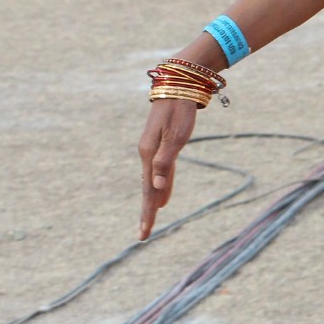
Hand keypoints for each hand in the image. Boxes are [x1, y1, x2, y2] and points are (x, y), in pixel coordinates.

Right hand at [138, 98, 197, 239]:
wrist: (177, 88)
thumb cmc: (179, 111)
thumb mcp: (176, 136)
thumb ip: (165, 162)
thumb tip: (156, 187)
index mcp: (149, 155)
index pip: (148, 191)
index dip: (147, 213)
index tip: (144, 233)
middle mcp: (148, 155)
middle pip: (147, 190)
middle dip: (147, 213)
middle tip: (143, 235)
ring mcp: (153, 152)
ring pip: (153, 183)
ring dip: (152, 203)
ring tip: (150, 221)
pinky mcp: (161, 147)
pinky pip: (160, 173)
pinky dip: (161, 188)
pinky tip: (162, 198)